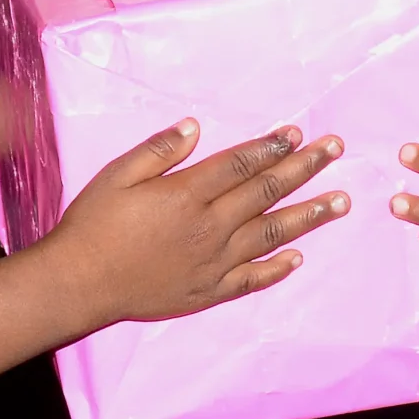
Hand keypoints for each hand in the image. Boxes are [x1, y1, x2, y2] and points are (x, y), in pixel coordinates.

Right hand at [50, 121, 346, 328]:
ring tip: (340, 202)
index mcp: (187, 194)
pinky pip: (252, 279)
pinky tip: (299, 257)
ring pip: (271, 235)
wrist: (77, 284)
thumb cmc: (93, 224)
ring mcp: (213, 263)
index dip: (271, 146)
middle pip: (266, 193)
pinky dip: (278, 268)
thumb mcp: (117, 175)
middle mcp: (209, 227)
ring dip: (308, 216)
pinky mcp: (208, 291)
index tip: (297, 132)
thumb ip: (159, 150)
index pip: (241, 164)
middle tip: (334, 150)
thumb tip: (196, 127)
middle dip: (303, 168)